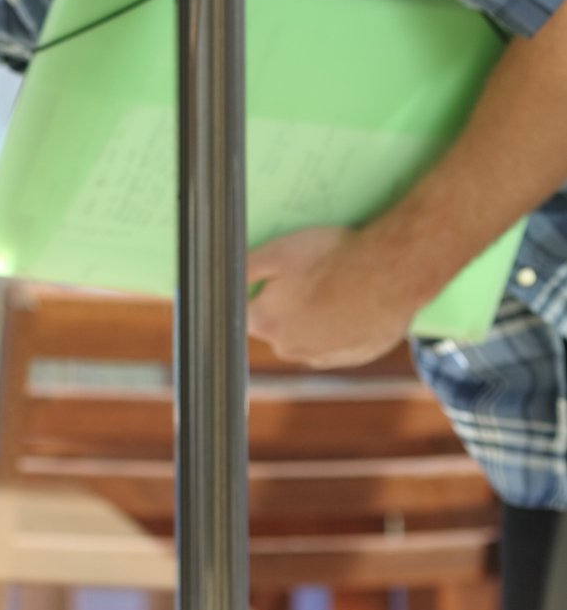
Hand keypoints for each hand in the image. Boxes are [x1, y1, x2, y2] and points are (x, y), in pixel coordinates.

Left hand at [243, 225, 423, 367]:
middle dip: (285, 303)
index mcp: (267, 324)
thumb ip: (241, 270)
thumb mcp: (277, 252)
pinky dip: (340, 326)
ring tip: (333, 287)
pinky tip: (352, 304)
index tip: (272, 278)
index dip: (256, 291)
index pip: (244, 312)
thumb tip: (216, 280)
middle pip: (275, 325)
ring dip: (314, 317)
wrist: (393, 272)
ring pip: (307, 335)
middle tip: (307, 276)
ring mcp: (325, 356)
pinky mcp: (356, 357)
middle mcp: (291, 348)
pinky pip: (337, 342)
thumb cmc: (333, 258)